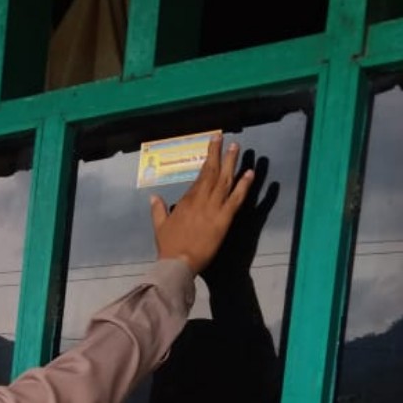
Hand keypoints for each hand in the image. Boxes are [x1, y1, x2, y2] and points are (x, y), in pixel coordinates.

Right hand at [150, 135, 254, 273]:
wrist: (178, 263)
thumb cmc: (169, 246)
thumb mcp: (160, 226)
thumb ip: (158, 210)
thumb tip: (153, 197)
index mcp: (186, 200)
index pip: (199, 176)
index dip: (206, 159)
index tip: (211, 146)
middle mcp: (201, 200)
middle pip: (211, 172)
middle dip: (218, 154)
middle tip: (224, 138)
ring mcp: (213, 208)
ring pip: (224, 181)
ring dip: (231, 163)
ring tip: (237, 147)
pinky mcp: (224, 219)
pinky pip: (236, 199)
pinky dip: (243, 185)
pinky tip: (250, 173)